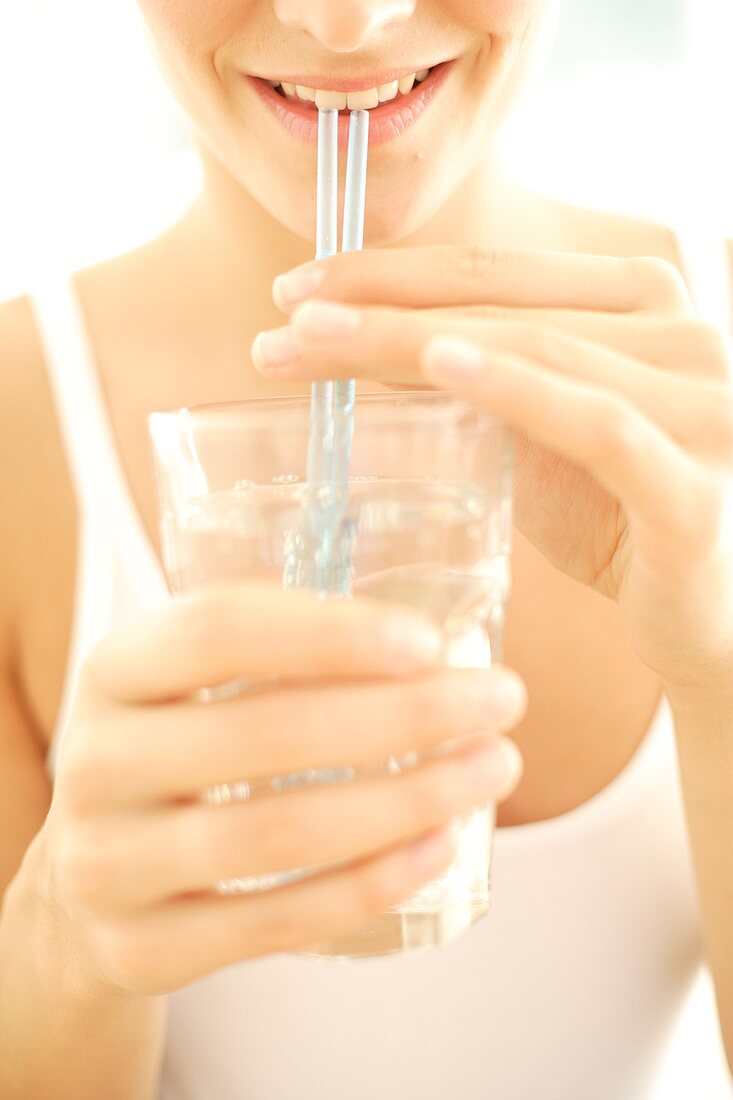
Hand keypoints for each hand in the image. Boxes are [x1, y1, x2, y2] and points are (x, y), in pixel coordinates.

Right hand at [42, 582, 524, 994]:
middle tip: (501, 700)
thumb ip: (278, 651)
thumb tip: (437, 645)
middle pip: (267, 732)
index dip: (330, 633)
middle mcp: (96, 761)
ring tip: (494, 767)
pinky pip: (273, 922)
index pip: (219, 630)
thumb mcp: (193, 681)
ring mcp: (108, 864)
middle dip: (407, 714)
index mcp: (114, 668)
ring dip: (410, 798)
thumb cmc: (181, 747)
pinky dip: (371, 883)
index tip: (433, 642)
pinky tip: (441, 845)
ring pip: (280, 832)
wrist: (93, 871)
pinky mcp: (142, 948)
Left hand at [254, 246, 732, 691]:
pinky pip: (598, 426)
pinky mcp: (693, 487)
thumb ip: (487, 383)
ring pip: (538, 350)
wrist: (717, 618)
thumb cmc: (625, 520)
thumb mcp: (546, 436)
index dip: (395, 270)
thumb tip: (373, 349)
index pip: (499, 268)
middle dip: (381, 305)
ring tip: (315, 344)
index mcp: (647, 303)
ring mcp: (703, 404)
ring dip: (411, 341)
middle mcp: (687, 332)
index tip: (302, 286)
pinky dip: (516, 391)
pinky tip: (439, 366)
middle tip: (283, 317)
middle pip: (505, 303)